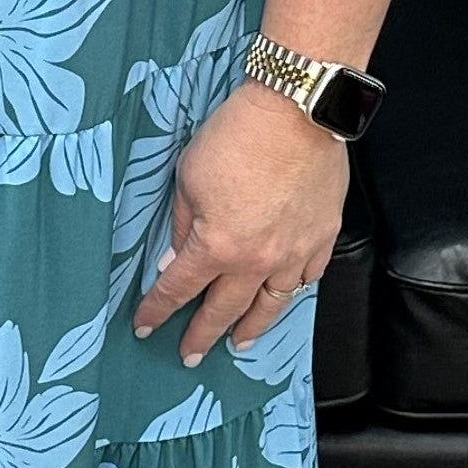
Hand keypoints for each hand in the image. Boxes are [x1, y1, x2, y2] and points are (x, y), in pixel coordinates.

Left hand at [131, 83, 346, 370]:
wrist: (295, 112)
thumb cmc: (236, 136)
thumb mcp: (188, 177)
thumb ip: (183, 223)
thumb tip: (178, 256)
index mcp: (217, 246)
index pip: (179, 289)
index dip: (158, 310)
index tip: (145, 327)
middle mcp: (257, 260)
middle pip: (225, 309)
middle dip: (202, 335)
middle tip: (189, 355)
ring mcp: (295, 251)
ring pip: (272, 304)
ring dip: (252, 327)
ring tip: (239, 342)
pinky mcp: (323, 235)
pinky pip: (308, 276)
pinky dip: (294, 290)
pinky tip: (286, 295)